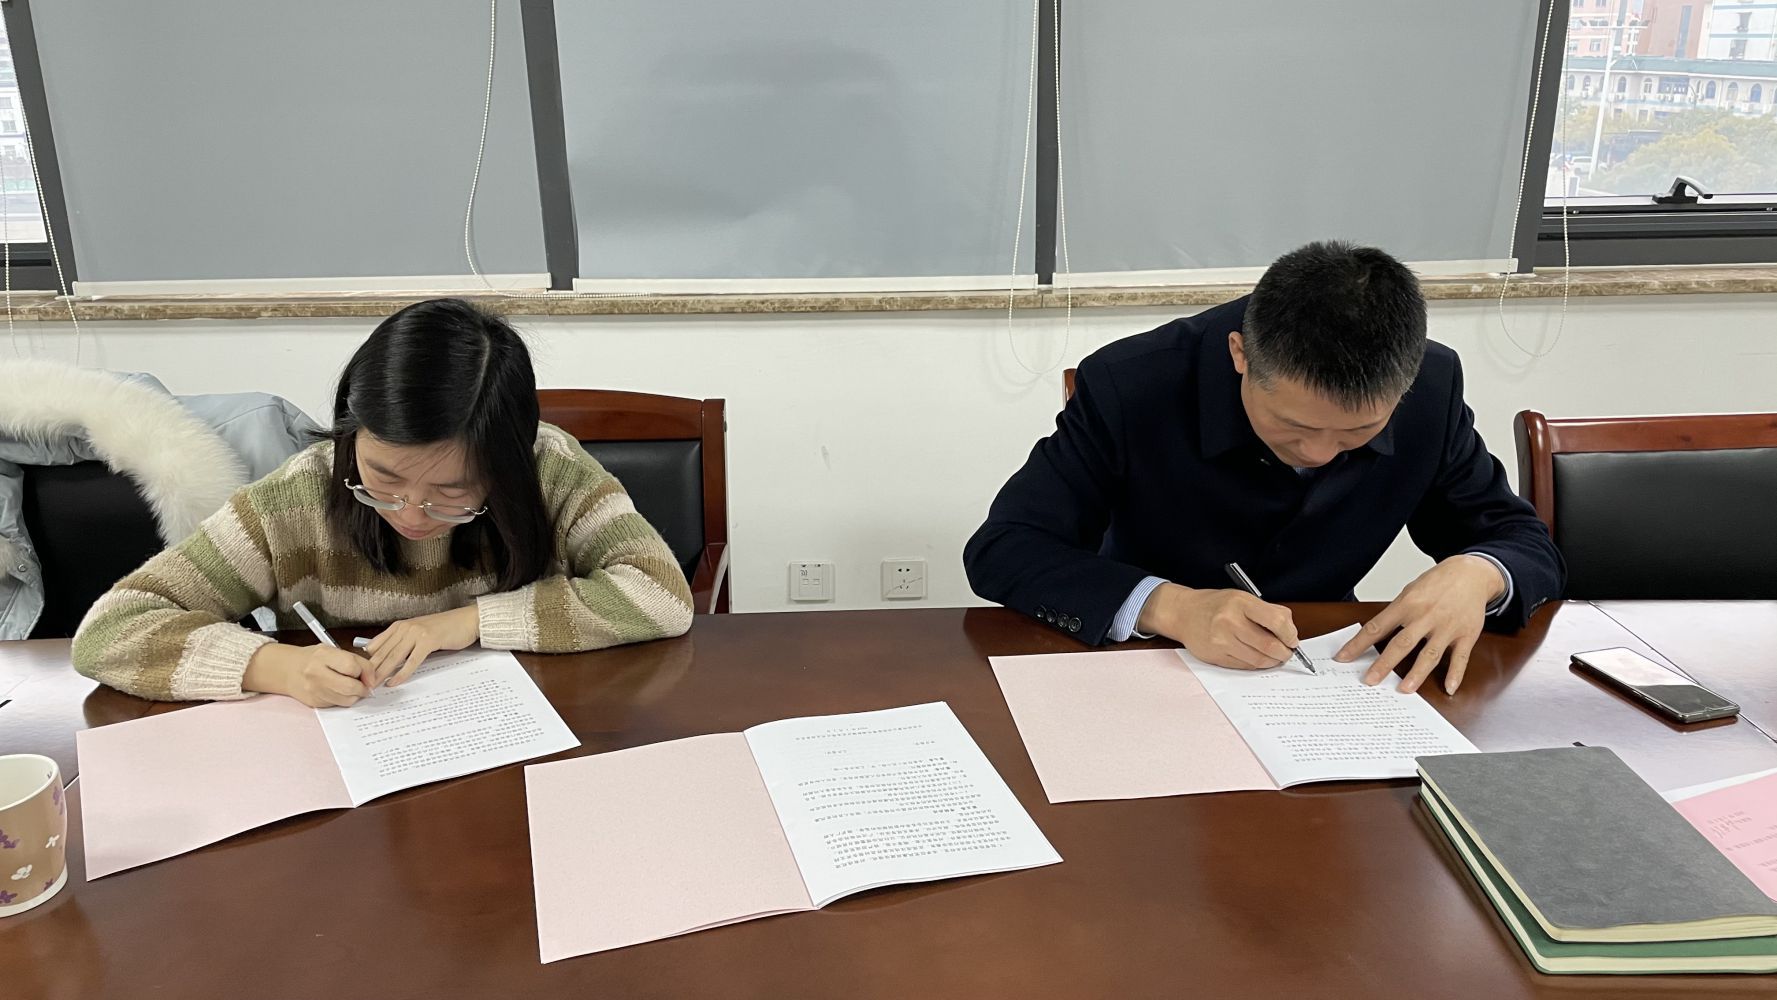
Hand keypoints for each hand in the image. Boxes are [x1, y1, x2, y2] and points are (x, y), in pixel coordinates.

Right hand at [243, 643, 369, 707]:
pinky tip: (339, 691)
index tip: (368, 675)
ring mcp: (314, 690)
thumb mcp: (334, 651)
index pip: (352, 666)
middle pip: (350, 687)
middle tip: (364, 685)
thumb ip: (357, 661)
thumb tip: (372, 680)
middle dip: (362, 688)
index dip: (366, 672)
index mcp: (323, 655)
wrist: (289, 670)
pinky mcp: (315, 702)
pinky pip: (338, 705)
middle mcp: (316, 673)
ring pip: (346, 699)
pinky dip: (344, 699)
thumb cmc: (315, 659)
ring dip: (354, 695)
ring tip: (351, 687)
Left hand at [365, 606, 480, 688]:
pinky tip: (394, 682)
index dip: (368, 661)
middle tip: (364, 684)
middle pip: (384, 652)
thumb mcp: (418, 632)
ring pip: (394, 657)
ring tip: (374, 685)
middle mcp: (405, 628)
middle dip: (372, 670)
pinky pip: (411, 661)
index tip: (361, 674)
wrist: (466, 620)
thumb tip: (382, 655)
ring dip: (383, 673)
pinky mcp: (428, 641)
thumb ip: (401, 641)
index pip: (377, 644)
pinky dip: (401, 673)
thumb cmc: (444, 628)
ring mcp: (416, 634)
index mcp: (400, 625)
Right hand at [1138, 583, 1299, 669]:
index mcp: (1240, 602)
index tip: (1292, 639)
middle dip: (1284, 652)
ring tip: (1274, 657)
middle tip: (1287, 652)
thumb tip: (1290, 632)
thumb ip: (1269, 611)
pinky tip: (1257, 658)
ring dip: (1272, 661)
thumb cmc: (1217, 605)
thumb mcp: (1243, 598)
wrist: (1183, 613)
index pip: (1277, 621)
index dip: (1290, 634)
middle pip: (1269, 645)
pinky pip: (1244, 666)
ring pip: (1258, 660)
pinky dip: (1256, 664)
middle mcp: (1229, 621)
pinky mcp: (1216, 656)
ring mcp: (1221, 640)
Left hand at [1335, 554, 1505, 694]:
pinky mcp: (1467, 634)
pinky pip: (1460, 657)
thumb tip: (1376, 634)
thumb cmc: (1437, 583)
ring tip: (1404, 689)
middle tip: (1370, 680)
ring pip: (1430, 654)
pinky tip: (1449, 688)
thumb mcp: (1410, 591)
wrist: (1471, 573)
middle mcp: (1425, 616)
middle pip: (1401, 644)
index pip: (1377, 627)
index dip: (1358, 644)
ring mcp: (1447, 627)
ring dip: (1417, 673)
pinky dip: (1455, 674)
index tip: (1343, 657)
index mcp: (1407, 604)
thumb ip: (1396, 613)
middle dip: (1384, 664)